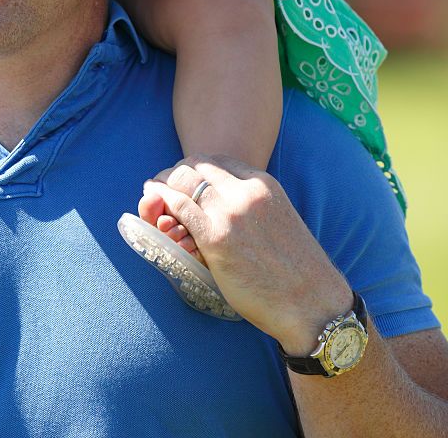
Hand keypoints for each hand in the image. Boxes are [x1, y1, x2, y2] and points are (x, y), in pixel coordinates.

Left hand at [140, 156, 352, 352]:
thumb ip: (252, 209)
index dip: (194, 168)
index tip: (182, 179)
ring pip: (183, 182)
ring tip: (152, 195)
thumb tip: (224, 211)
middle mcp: (246, 191)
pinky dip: (161, 200)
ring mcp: (231, 213)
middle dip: (174, 173)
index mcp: (264, 184)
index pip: (217, 161)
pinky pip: (179, 207)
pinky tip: (153, 202)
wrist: (314, 305)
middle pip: (196, 166)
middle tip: (162, 186)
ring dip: (163, 186)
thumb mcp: (277, 222)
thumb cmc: (297, 273)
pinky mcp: (216, 238)